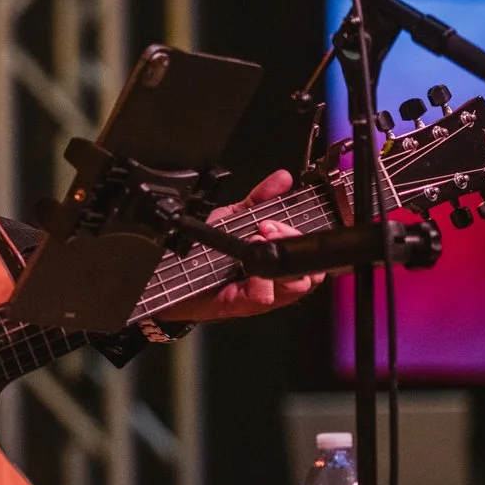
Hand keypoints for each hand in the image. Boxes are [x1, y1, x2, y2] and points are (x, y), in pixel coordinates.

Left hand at [159, 168, 326, 322]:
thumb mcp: (235, 220)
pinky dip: (261, 282)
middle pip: (310, 273)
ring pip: (295, 287)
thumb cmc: (207, 253)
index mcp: (278, 260)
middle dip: (292, 246)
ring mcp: (263, 295)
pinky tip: (248, 270)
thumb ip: (260, 199)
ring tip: (256, 245)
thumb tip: (282, 178)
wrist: (173, 276)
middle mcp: (276, 282)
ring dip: (279, 264)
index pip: (310, 253)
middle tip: (266, 230)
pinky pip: (264, 298)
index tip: (272, 222)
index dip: (299, 236)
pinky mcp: (243, 305)